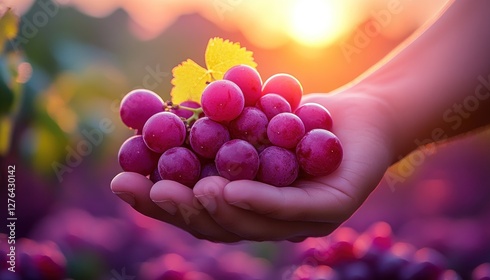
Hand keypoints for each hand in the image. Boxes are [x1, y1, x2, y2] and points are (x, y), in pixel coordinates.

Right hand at [111, 88, 396, 241]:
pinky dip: (258, 201)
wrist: (363, 113)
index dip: (157, 204)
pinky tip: (229, 190)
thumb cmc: (298, 117)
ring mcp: (303, 223)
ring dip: (216, 209)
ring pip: (251, 225)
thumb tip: (146, 122)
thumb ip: (208, 132)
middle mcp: (271, 222)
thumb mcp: (245, 120)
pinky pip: (290, 209)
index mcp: (247, 208)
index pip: (196, 213)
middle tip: (153, 190)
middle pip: (219, 227)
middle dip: (182, 211)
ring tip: (191, 190)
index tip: (123, 182)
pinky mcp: (333, 210)